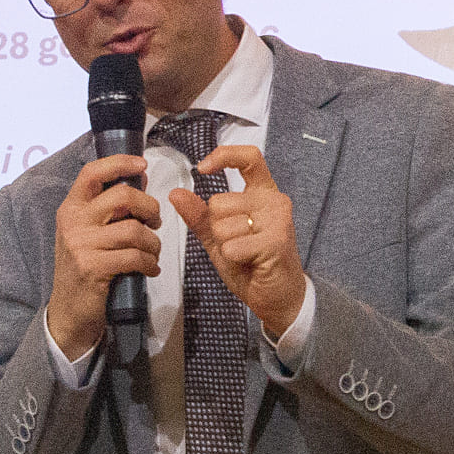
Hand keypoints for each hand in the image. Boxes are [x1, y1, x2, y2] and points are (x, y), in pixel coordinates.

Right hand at [44, 153, 162, 358]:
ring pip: (134, 229)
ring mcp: (81, 245)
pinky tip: (149, 269)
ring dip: (153, 243)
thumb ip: (112, 205)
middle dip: (149, 207)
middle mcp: (73, 222)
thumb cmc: (86, 265)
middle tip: (156, 222)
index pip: (92, 173)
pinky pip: (135, 256)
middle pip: (123, 196)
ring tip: (152, 253)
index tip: (142, 164)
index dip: (119, 163)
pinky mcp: (93, 267)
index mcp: (71, 207)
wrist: (69, 310)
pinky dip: (149, 263)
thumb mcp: (90, 232)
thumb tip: (140, 175)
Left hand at [169, 145, 307, 339]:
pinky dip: (233, 259)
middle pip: (219, 202)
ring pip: (223, 225)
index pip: (249, 157)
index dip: (224, 156)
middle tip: (239, 245)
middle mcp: (274, 200)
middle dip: (217, 229)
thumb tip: (176, 193)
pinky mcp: (276, 241)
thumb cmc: (251, 264)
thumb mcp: (219, 239)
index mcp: (262, 193)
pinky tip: (251, 263)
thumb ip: (200, 216)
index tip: (202, 168)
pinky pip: (231, 246)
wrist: (277, 297)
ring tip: (246, 255)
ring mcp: (277, 219)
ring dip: (226, 246)